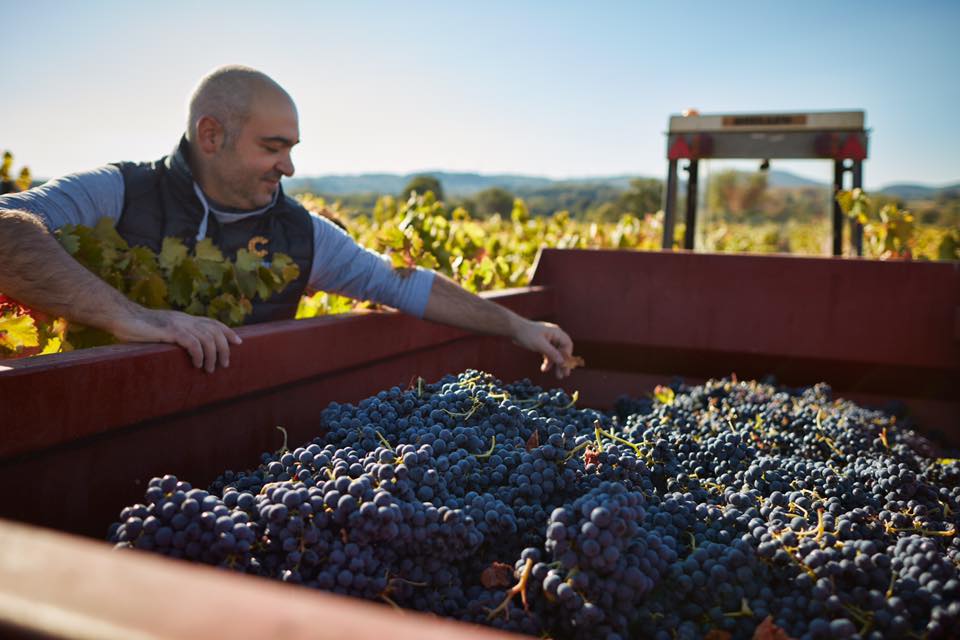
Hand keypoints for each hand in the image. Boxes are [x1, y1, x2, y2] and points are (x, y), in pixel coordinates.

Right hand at [109, 307, 241, 372]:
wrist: (121, 316)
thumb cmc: (136, 326)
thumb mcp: (160, 329)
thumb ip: (173, 335)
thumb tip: (181, 349)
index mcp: (184, 318)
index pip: (213, 322)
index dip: (227, 331)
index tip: (238, 342)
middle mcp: (185, 319)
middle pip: (215, 332)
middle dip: (224, 349)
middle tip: (224, 364)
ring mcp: (178, 324)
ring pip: (207, 339)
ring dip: (212, 356)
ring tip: (209, 369)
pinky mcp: (170, 332)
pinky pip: (192, 343)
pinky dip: (199, 354)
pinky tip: (197, 364)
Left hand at [511, 318, 574, 378]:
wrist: (514, 329)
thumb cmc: (527, 334)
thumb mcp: (540, 345)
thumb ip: (552, 353)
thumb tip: (562, 362)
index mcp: (556, 332)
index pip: (567, 345)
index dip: (567, 356)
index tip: (565, 365)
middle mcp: (554, 336)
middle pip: (563, 350)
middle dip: (563, 363)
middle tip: (565, 375)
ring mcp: (549, 340)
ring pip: (556, 354)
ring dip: (556, 364)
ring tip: (558, 376)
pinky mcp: (543, 344)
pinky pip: (549, 354)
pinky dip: (548, 361)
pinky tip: (544, 369)